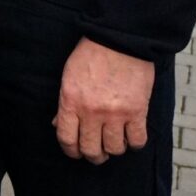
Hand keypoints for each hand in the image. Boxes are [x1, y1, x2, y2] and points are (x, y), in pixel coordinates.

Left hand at [55, 37, 154, 163]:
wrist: (119, 40)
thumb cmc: (90, 55)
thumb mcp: (68, 77)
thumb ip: (64, 103)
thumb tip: (58, 124)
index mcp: (70, 101)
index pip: (66, 138)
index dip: (70, 151)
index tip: (75, 152)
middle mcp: (91, 111)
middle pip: (90, 149)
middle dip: (92, 155)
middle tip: (96, 152)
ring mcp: (115, 114)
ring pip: (114, 149)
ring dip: (114, 150)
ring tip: (114, 143)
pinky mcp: (138, 112)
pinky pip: (138, 141)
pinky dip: (134, 144)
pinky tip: (131, 137)